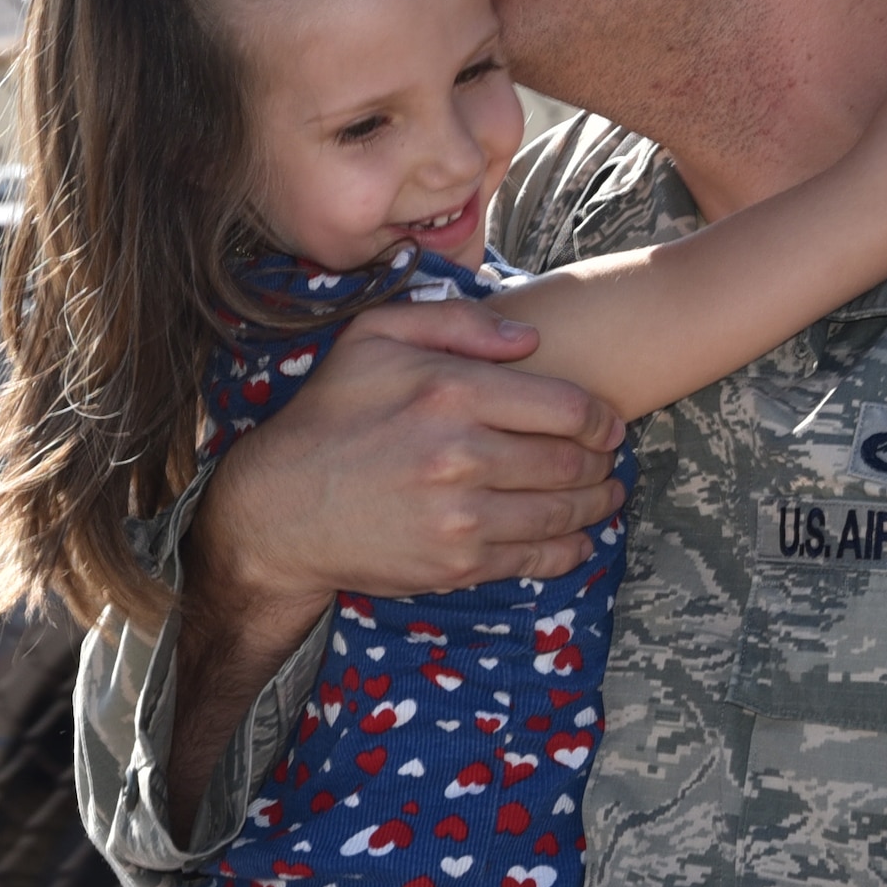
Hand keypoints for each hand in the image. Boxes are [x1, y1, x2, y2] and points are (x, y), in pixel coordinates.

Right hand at [193, 294, 625, 623]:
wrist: (278, 510)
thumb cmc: (328, 417)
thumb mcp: (373, 338)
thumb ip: (456, 322)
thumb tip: (530, 340)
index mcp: (451, 392)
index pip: (565, 407)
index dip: (600, 419)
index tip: (608, 425)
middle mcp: (462, 455)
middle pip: (571, 462)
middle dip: (602, 463)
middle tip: (609, 461)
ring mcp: (462, 515)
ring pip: (563, 512)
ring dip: (597, 505)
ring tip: (606, 496)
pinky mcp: (456, 563)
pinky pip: (536, 559)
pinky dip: (569, 550)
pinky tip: (578, 540)